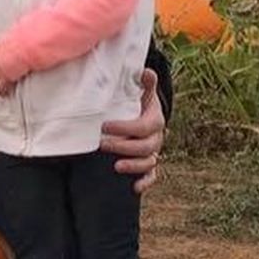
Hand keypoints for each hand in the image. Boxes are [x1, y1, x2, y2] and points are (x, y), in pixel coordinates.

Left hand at [100, 68, 164, 193]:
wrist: (145, 116)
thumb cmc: (139, 104)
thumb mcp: (142, 92)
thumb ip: (144, 83)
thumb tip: (145, 71)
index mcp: (155, 120)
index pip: (144, 126)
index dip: (126, 127)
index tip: (105, 126)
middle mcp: (156, 138)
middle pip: (145, 146)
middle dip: (124, 147)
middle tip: (102, 144)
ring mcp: (153, 152)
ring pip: (149, 162)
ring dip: (133, 166)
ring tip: (116, 166)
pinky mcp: (149, 165)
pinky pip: (153, 176)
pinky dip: (145, 182)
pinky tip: (134, 188)